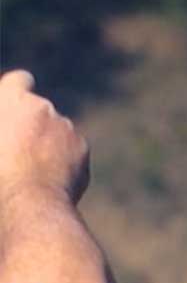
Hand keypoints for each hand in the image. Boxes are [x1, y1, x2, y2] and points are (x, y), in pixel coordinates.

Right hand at [0, 70, 89, 204]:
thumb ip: (5, 123)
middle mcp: (43, 107)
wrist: (27, 201)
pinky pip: (70, 149)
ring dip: (48, 142)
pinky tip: (48, 180)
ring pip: (56, 130)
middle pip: (38, 109)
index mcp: (13, 99)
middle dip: (31, 124)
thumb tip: (9, 134)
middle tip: (17, 149)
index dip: (17, 91)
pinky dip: (62, 159)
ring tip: (30, 170)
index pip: (20, 80)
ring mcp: (67, 127)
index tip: (13, 108)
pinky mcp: (82, 148)